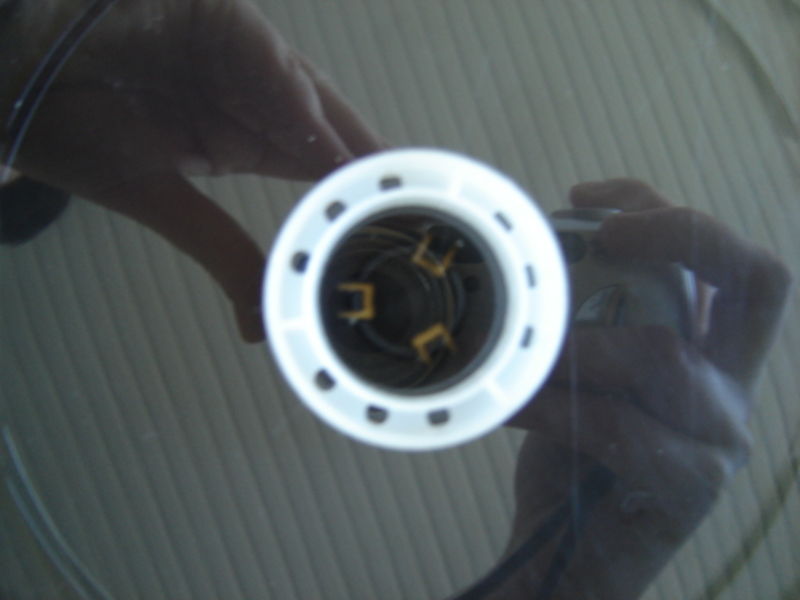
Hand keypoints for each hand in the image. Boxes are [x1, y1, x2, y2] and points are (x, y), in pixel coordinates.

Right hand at [3, 0, 383, 340]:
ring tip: (404, 186)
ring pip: (317, 102)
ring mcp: (247, 60)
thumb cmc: (74, 126)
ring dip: (354, 143)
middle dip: (381, 171)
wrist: (10, 70)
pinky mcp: (226, 25)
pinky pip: (269, 66)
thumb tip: (255, 330)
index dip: (369, 195)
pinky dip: (298, 106)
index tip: (415, 232)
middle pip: (337, 136)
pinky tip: (332, 146)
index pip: (326, 171)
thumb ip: (220, 251)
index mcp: (248, 140)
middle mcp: (258, 101)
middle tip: (433, 209)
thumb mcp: (157, 197)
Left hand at [497, 180, 790, 598]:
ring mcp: (719, 437)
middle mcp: (732, 384)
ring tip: (521, 353)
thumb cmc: (572, 450)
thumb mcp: (582, 366)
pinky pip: (618, 424)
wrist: (567, 553)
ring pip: (664, 354)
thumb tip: (535, 243)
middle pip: (757, 277)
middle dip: (677, 232)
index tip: (583, 197)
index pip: (725, 256)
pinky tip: (509, 405)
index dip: (662, 207)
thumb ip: (583, 312)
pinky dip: (551, 405)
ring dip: (575, 344)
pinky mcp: (690, 487)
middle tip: (602, 234)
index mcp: (714, 347)